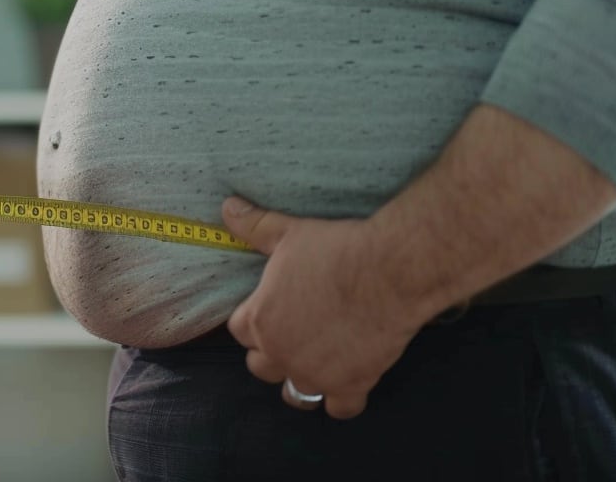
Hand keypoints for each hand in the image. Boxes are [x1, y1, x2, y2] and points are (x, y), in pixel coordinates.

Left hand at [221, 197, 437, 418]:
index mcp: (260, 320)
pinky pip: (338, 409)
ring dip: (299, 380)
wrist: (388, 271)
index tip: (269, 307)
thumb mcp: (288, 233)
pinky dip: (341, 400)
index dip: (253, 318)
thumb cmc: (335, 249)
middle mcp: (282, 354)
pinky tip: (348, 382)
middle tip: (293, 332)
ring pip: (294, 394)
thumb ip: (255, 226)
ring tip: (312, 363)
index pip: (240, 330)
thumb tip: (227, 207)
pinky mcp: (350, 385)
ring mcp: (315, 374)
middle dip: (271, 351)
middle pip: (260, 365)